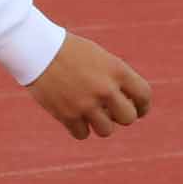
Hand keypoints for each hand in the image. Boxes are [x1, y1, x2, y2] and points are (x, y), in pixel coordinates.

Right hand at [24, 33, 151, 141]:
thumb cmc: (70, 51)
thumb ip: (116, 80)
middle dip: (120, 116)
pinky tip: (74, 117)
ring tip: (89, 114)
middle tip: (110, 112)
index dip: (143, 106)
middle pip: (128, 118)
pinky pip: (82, 134)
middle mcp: (105, 89)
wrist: (38, 49)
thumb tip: (127, 106)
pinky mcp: (67, 115)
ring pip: (106, 130)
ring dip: (100, 124)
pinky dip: (79, 128)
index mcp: (117, 70)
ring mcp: (86, 104)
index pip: (144, 95)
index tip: (137, 109)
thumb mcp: (100, 58)